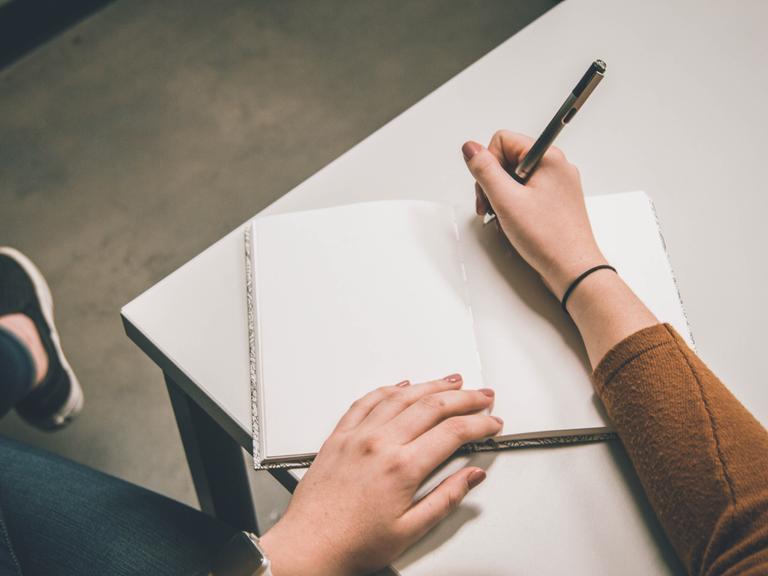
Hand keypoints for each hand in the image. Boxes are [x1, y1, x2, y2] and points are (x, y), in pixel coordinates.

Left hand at [259, 375, 501, 574]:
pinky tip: (401, 385)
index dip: (478, 424)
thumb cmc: (352, 542)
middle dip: (464, 398)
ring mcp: (357, 436)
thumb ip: (446, 499)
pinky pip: (367, 401)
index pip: (452, 433)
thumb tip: (471, 477)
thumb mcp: (410, 530)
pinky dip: (388, 389)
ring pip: (401, 396)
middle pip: (431, 406)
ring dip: (431, 385)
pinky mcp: (339, 436)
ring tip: (451, 381)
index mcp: (401, 467)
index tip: (491, 423)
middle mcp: (379, 444)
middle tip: (482, 395)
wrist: (308, 545)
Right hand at [462, 130, 656, 366]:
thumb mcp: (506, 200)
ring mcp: (557, 185)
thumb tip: (470, 148)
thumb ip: (484, 170)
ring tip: (502, 218)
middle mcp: (555, 167)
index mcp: (548, 158)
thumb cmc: (549, 238)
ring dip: (501, 196)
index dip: (488, 163)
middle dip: (492, 182)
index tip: (488, 187)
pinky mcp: (555, 202)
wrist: (573, 270)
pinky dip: (514, 206)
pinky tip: (513, 223)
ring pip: (515, 178)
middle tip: (491, 207)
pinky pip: (526, 194)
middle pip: (508, 159)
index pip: (503, 140)